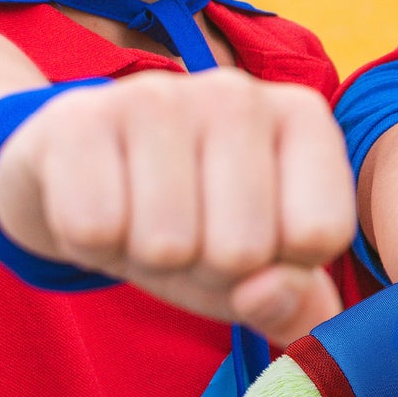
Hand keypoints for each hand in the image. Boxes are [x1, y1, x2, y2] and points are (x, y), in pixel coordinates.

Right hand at [0, 67, 354, 344]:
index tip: (252, 239)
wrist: (77, 180)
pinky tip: (96, 204)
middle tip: (185, 235)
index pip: (320, 234)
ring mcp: (157, 94)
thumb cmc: (191, 224)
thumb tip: (267, 292)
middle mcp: (239, 92)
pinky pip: (94, 230)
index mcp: (304, 118)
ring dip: (148, 260)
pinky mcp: (78, 115)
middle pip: (243, 250)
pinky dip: (89, 243)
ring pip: (168, 246)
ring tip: (140, 220)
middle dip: (207, 271)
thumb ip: (297, 304)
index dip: (277, 269)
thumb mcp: (258, 273)